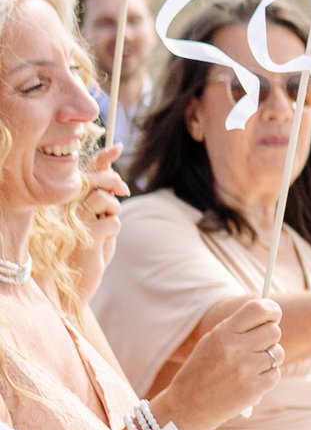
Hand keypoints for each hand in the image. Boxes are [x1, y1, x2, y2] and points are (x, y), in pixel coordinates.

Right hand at [67, 155, 126, 287]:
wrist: (74, 283)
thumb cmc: (89, 252)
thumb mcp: (98, 223)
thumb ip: (103, 202)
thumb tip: (117, 181)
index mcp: (68, 202)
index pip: (86, 173)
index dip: (103, 158)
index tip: (118, 146)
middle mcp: (67, 207)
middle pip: (96, 179)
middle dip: (115, 181)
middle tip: (124, 191)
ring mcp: (74, 220)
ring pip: (104, 198)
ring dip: (114, 210)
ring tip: (106, 226)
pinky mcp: (85, 234)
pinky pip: (112, 221)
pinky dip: (114, 230)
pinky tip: (103, 242)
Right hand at [162, 295, 286, 429]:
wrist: (186, 407)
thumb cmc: (201, 371)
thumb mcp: (211, 342)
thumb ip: (237, 328)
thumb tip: (271, 316)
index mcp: (222, 333)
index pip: (259, 309)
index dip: (272, 310)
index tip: (274, 315)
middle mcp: (234, 349)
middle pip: (274, 331)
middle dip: (270, 338)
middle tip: (259, 346)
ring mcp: (244, 370)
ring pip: (278, 353)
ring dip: (270, 359)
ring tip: (249, 367)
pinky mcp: (253, 389)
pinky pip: (275, 374)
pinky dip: (267, 377)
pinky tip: (249, 381)